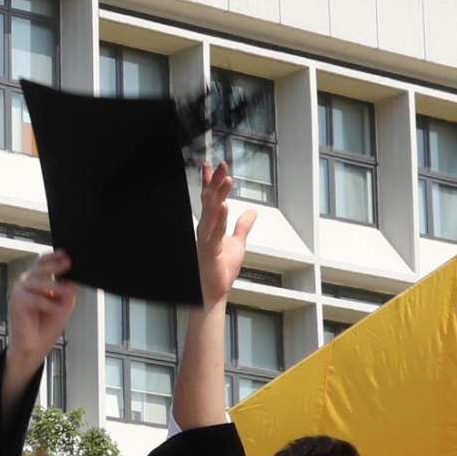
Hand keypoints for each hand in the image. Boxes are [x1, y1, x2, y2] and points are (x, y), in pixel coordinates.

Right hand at [2, 250, 81, 405]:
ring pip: (37, 281)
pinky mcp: (16, 303)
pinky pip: (33, 298)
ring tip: (66, 293)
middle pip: (40, 267)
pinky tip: (56, 309)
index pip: (43, 262)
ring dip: (54, 286)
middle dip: (55, 265)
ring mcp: (20, 291)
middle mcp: (27, 283)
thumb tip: (72, 281)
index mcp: (38, 280)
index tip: (67, 254)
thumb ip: (67, 292)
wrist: (36, 346)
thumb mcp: (64, 305)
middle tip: (68, 263)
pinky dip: (47, 303)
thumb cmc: (47, 325)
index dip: (54, 257)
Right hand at [195, 160, 256, 308]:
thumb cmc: (221, 269)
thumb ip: (243, 227)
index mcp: (210, 225)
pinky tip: (224, 205)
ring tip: (227, 179)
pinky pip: (215, 231)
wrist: (214, 291)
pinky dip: (220, 218)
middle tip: (223, 164)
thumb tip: (251, 212)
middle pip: (210, 200)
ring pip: (211, 212)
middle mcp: (205, 228)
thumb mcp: (238, 243)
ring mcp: (206, 238)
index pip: (209, 198)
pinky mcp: (210, 250)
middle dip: (216, 181)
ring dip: (219, 195)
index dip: (210, 181)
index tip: (211, 164)